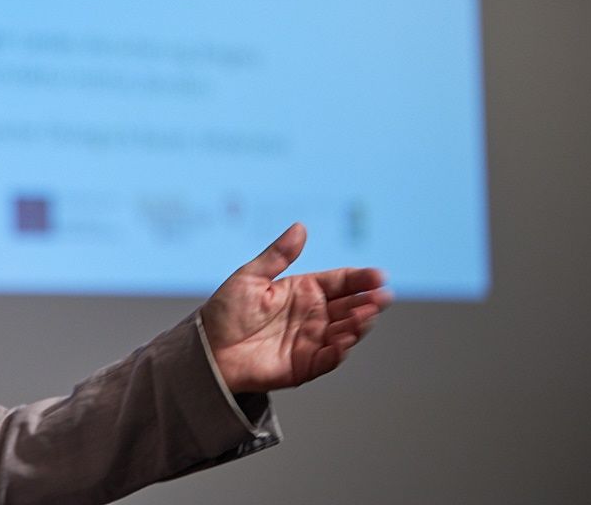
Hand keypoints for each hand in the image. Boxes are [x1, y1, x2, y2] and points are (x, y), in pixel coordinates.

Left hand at [201, 223, 391, 393]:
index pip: (340, 282)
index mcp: (303, 290)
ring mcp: (311, 340)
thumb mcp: (250, 276)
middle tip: (381, 297)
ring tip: (366, 315)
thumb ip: (278, 255)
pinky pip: (328, 358)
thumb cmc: (227, 311)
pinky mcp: (305, 365)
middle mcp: (312, 314)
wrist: (208, 349)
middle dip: (368, 302)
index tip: (378, 276)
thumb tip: (300, 226)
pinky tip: (347, 340)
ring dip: (358, 324)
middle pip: (349, 306)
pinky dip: (340, 350)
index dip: (360, 279)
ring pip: (344, 331)